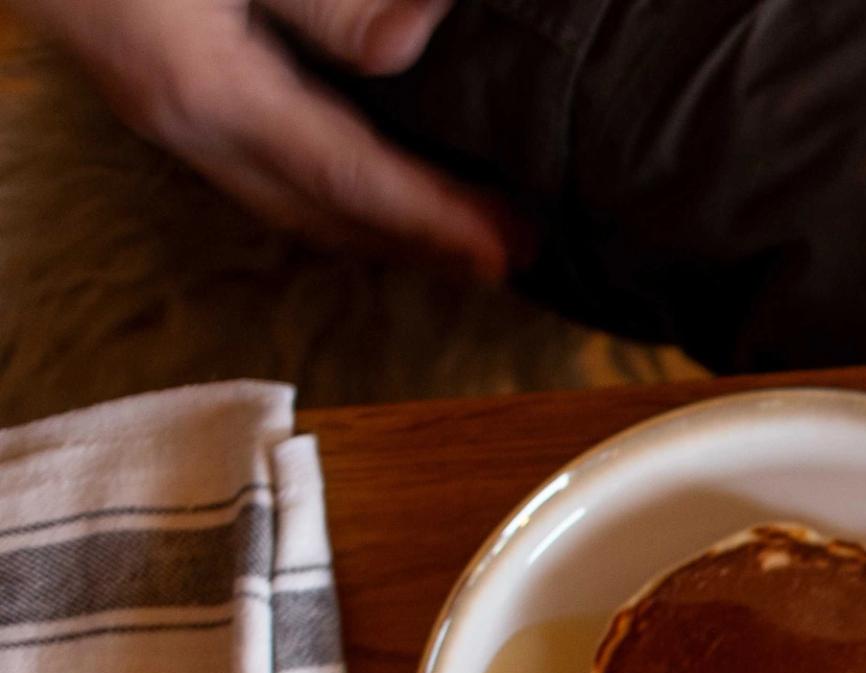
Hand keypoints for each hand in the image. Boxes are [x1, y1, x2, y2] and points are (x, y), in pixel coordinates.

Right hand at [24, 0, 514, 279]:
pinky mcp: (153, 89)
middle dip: (419, 246)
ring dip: (374, 228)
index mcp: (208, 91)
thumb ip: (326, 3)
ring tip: (456, 238)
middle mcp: (184, 122)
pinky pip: (257, 170)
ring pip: (287, 202)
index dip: (437, 220)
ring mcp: (160, 112)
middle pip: (324, 214)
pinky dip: (326, 192)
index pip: (351, 178)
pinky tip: (362, 180)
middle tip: (512, 258)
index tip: (515, 248)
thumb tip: (413, 43)